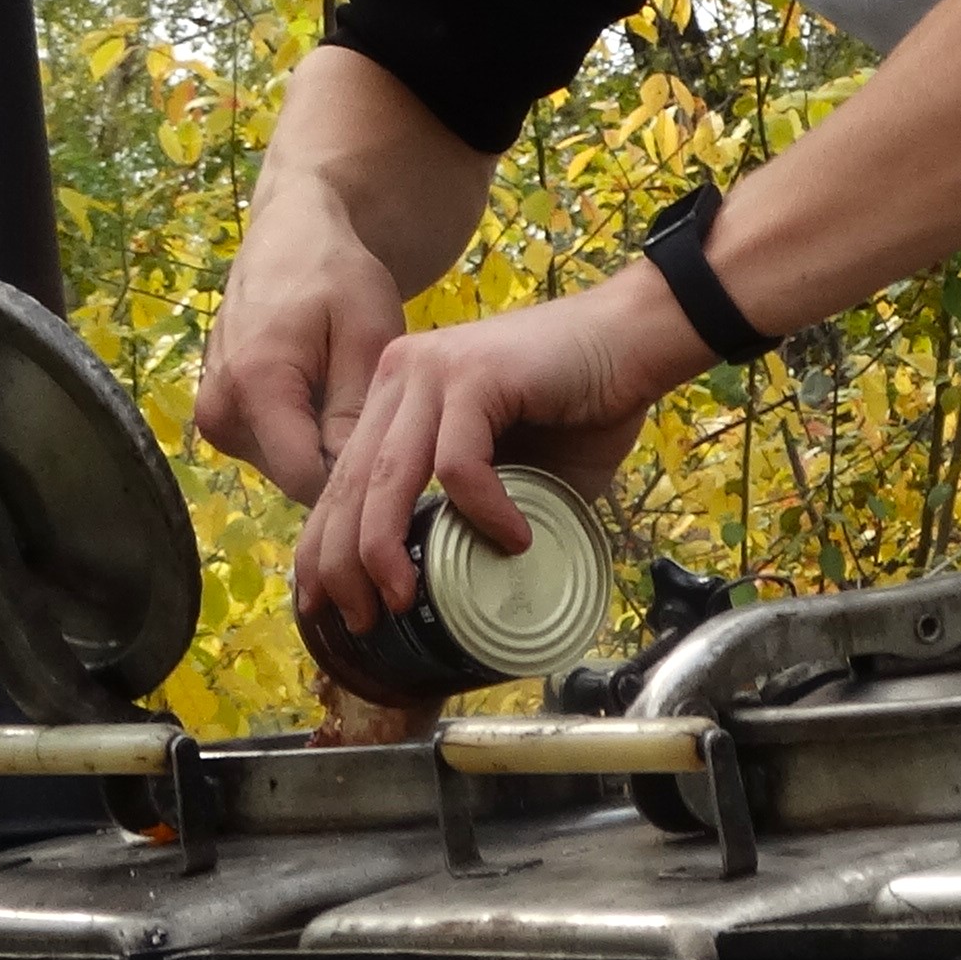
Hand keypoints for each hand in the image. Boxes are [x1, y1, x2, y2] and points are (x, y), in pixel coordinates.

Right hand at [194, 195, 414, 501]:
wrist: (290, 240)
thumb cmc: (336, 277)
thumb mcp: (367, 335)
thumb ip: (356, 411)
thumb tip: (359, 479)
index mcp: (252, 386)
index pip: (307, 480)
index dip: (360, 480)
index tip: (402, 465)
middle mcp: (219, 412)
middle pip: (295, 479)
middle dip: (344, 466)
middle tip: (387, 426)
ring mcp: (213, 418)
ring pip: (286, 469)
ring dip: (326, 451)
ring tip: (356, 405)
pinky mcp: (220, 419)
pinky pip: (274, 451)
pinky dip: (307, 438)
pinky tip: (332, 403)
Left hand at [293, 267, 703, 631]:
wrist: (638, 339)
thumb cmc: (581, 409)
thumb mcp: (511, 474)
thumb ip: (471, 516)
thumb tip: (451, 592)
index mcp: (398, 396)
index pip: (340, 481)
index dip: (322, 547)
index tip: (323, 604)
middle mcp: (402, 375)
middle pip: (348, 484)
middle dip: (341, 564)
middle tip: (358, 620)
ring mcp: (434, 369)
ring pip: (386, 477)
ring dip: (385, 549)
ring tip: (407, 600)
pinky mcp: (475, 373)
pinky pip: (458, 464)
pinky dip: (482, 512)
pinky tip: (515, 539)